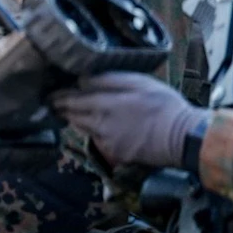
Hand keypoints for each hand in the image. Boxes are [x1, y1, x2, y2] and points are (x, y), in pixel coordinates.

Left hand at [50, 70, 210, 169]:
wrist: (183, 138)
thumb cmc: (164, 105)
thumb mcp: (140, 82)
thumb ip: (109, 80)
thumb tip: (83, 78)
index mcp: (106, 104)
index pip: (74, 99)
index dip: (59, 96)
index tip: (50, 93)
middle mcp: (101, 124)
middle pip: (74, 115)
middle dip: (62, 108)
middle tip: (53, 102)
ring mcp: (107, 141)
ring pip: (83, 128)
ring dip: (75, 120)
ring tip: (69, 112)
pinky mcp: (115, 154)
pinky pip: (97, 141)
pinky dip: (94, 133)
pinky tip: (98, 127)